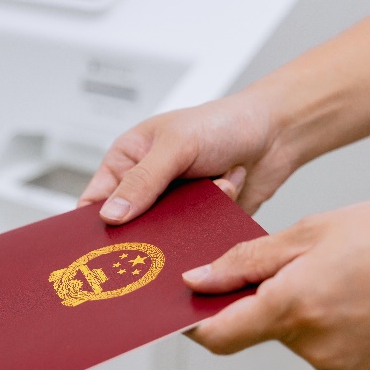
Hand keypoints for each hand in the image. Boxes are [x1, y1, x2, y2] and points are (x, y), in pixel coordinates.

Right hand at [79, 91, 295, 220]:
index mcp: (127, 161)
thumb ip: (143, 180)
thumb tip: (111, 215)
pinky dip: (207, 226)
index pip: (95, 202)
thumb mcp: (176, 145)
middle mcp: (146, 187)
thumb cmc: (224, 123)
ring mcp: (173, 208)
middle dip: (140, 233)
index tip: (94, 247)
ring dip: (181, 227)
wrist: (278, 133)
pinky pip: (193, 240)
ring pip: (161, 238)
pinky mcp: (199, 223)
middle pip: (126, 227)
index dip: (90, 225)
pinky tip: (223, 199)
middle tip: (148, 240)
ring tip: (200, 202)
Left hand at [181, 202, 369, 369]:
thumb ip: (247, 261)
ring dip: (304, 316)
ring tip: (345, 284)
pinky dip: (331, 332)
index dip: (195, 324)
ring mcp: (340, 369)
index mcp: (295, 305)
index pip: (219, 334)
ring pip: (296, 341)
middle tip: (303, 269)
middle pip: (261, 330)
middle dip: (269, 302)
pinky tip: (361, 306)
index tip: (186, 312)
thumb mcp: (314, 232)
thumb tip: (197, 281)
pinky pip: (325, 355)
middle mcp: (314, 347)